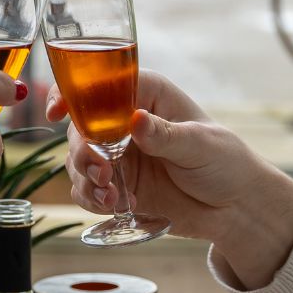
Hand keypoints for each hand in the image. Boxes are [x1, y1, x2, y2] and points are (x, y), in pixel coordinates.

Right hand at [47, 71, 292, 288]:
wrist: (236, 208)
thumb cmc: (226, 164)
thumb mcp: (201, 145)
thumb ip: (165, 135)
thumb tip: (134, 120)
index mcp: (147, 96)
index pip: (100, 84)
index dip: (71, 94)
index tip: (57, 112)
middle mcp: (126, 122)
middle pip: (80, 127)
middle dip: (83, 151)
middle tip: (102, 171)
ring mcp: (119, 156)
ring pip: (78, 161)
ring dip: (86, 178)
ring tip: (111, 196)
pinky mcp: (117, 186)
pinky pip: (87, 190)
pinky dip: (92, 199)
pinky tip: (114, 206)